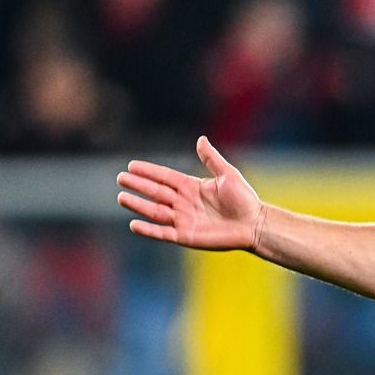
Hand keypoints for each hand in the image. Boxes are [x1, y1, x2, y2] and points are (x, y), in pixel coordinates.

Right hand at [117, 135, 264, 250]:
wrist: (254, 224)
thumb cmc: (244, 199)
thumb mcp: (228, 175)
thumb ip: (211, 159)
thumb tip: (201, 139)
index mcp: (192, 186)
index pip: (165, 177)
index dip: (149, 171)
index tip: (131, 165)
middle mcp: (184, 202)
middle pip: (156, 192)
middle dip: (138, 185)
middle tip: (120, 178)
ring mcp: (184, 220)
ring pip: (155, 211)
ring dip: (138, 205)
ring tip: (121, 197)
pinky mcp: (186, 236)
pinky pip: (162, 232)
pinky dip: (148, 230)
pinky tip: (133, 224)